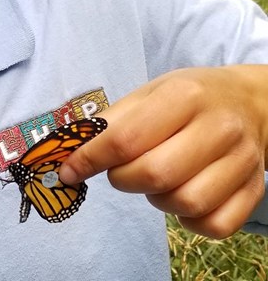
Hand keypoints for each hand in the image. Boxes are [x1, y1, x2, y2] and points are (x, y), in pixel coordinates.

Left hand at [58, 65, 267, 237]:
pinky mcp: (254, 190)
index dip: (90, 159)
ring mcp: (242, 161)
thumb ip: (112, 121)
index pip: (127, 138)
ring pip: (185, 203)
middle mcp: (218, 127)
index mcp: (184, 95)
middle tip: (118, 171)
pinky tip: (180, 195)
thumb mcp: (149, 92)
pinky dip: (188, 220)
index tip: (69, 172)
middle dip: (122, 179)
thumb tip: (73, 153)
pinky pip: (214, 225)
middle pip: (155, 174)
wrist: (249, 102)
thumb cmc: (188, 97)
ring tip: (153, 178)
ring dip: (154, 199)